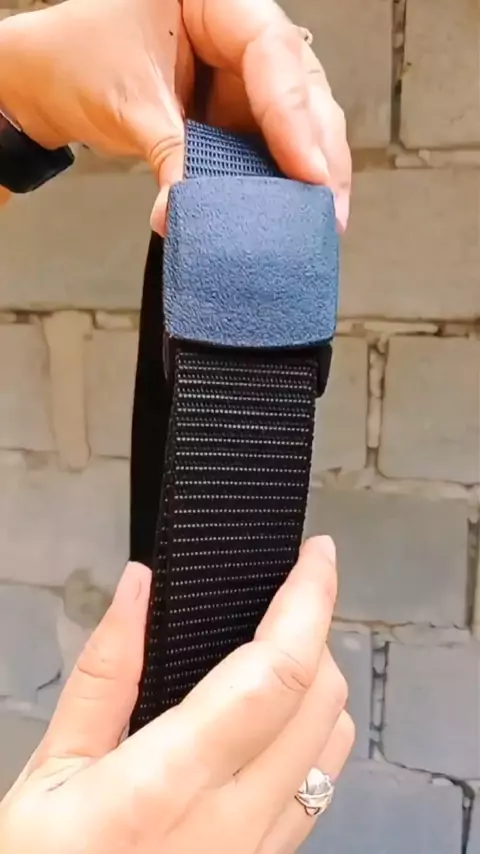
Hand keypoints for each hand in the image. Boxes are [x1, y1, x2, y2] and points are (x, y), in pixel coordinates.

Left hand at [0, 0, 350, 231]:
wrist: (55, 81)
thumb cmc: (81, 60)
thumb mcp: (129, 102)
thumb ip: (169, 154)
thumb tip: (187, 212)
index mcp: (214, 0)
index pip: (271, 51)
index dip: (294, 113)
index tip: (307, 169)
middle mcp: (240, 34)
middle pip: (301, 86)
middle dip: (319, 149)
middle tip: (328, 206)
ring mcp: (244, 77)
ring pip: (300, 119)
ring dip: (313, 171)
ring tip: (323, 218)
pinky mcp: (240, 115)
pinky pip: (274, 146)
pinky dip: (285, 180)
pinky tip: (298, 211)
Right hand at [0, 538, 353, 853]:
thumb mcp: (50, 771)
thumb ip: (104, 672)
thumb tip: (140, 589)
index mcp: (166, 784)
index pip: (275, 674)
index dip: (309, 602)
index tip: (316, 556)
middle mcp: (231, 822)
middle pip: (321, 698)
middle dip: (314, 629)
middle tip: (281, 597)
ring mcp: (257, 852)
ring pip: (334, 743)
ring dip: (319, 681)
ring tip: (277, 648)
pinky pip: (319, 787)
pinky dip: (313, 732)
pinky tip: (274, 716)